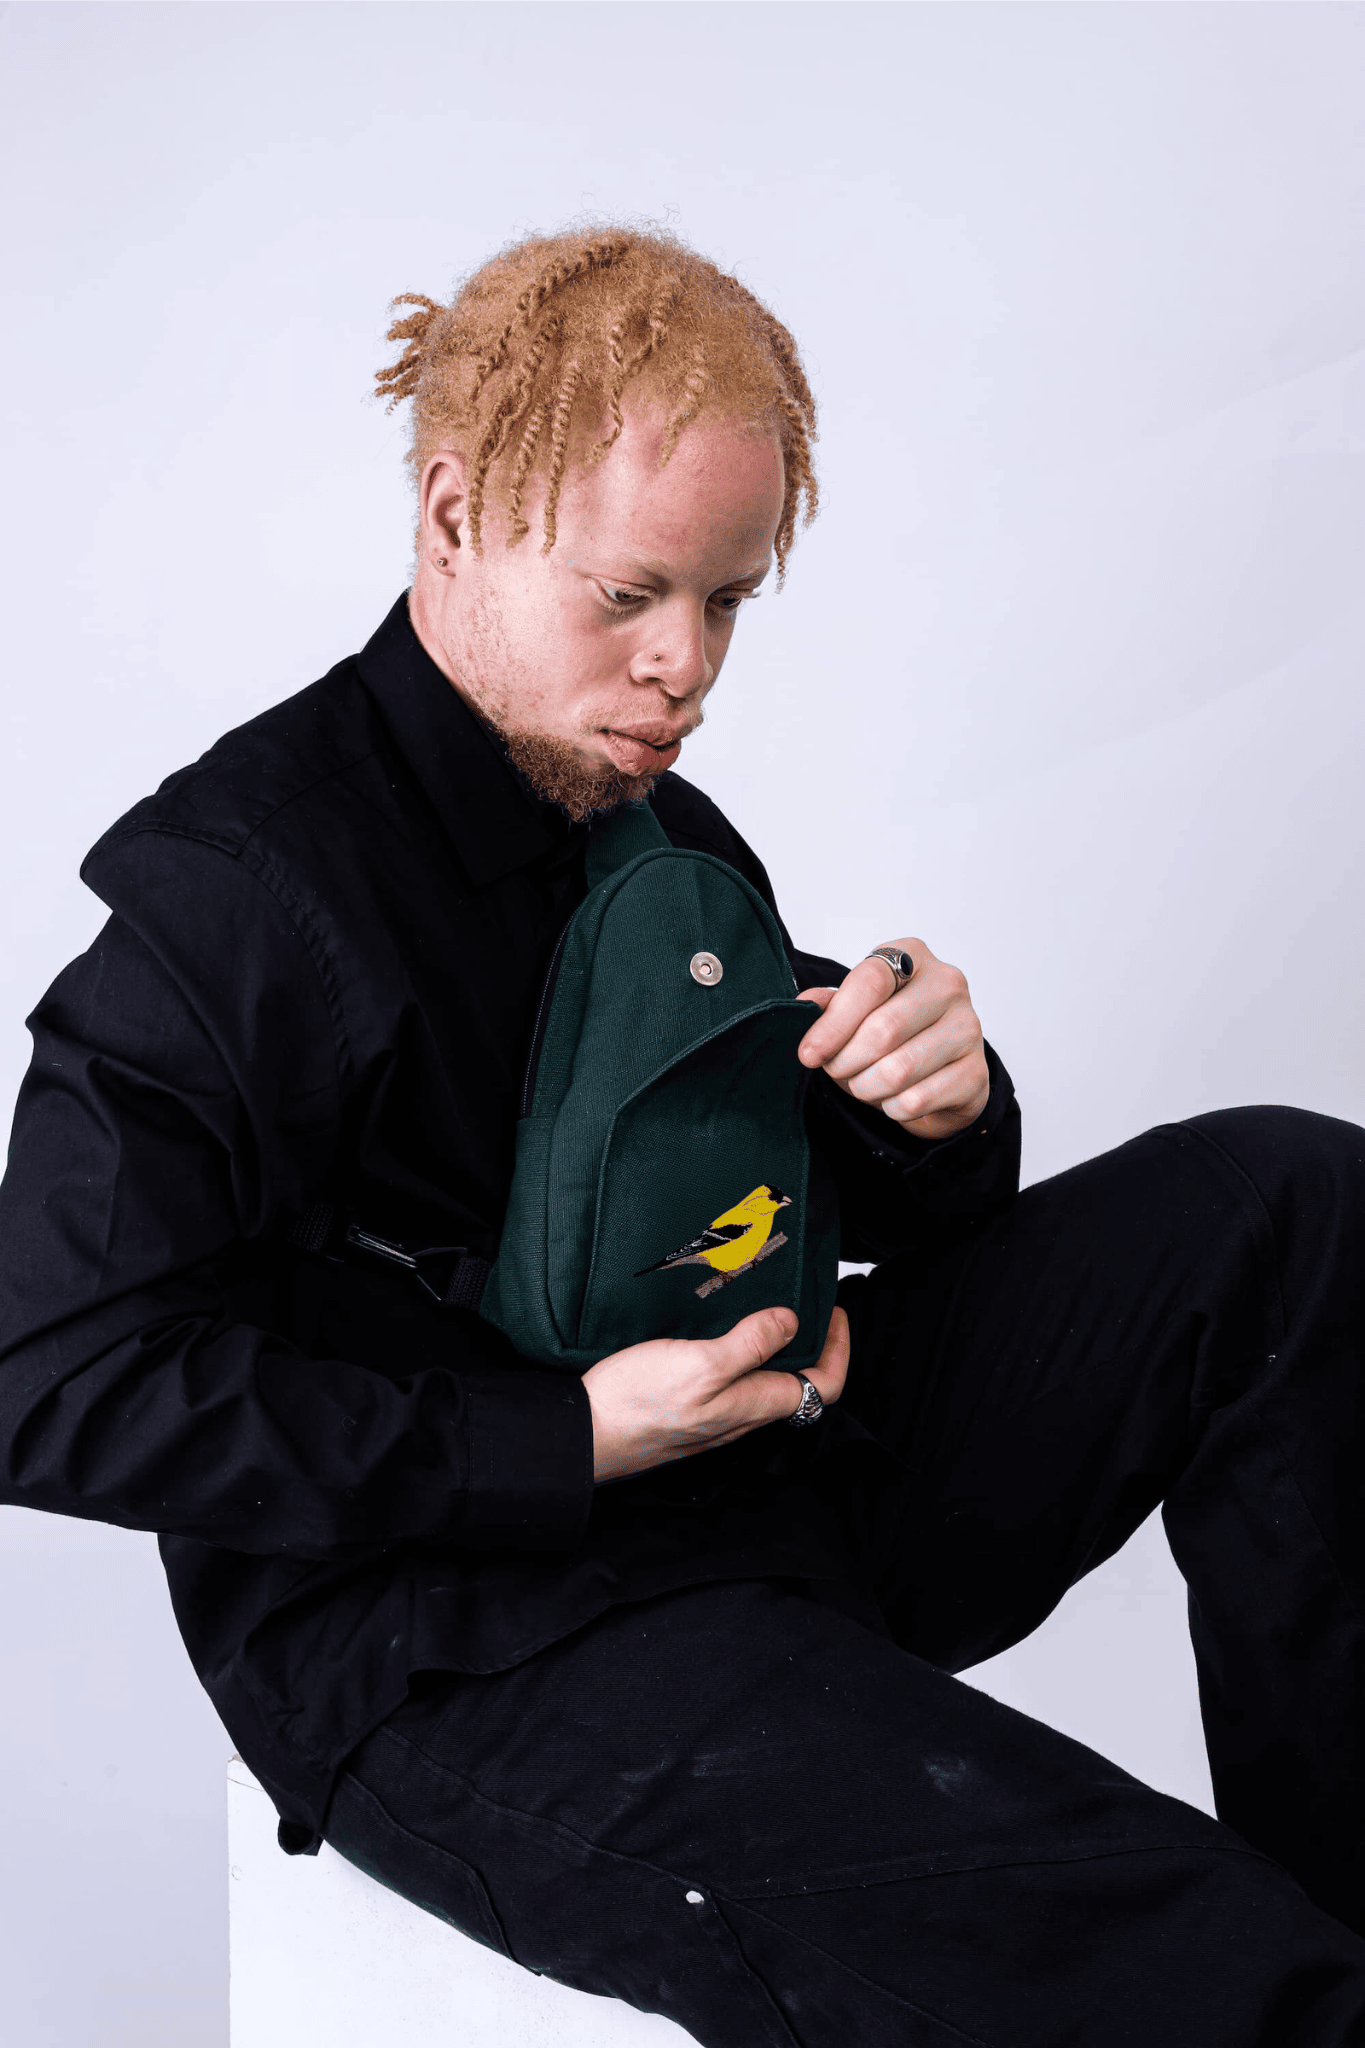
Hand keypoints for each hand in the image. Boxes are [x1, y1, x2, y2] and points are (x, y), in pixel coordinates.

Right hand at [583, 1306, 849, 1483]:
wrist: (584, 1436)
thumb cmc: (636, 1405)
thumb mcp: (701, 1364)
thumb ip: (749, 1345)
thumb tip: (791, 1322)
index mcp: (752, 1404)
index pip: (823, 1386)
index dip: (839, 1349)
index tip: (834, 1312)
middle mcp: (739, 1414)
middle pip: (796, 1382)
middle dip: (809, 1342)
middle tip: (804, 1303)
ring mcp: (714, 1414)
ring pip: (762, 1381)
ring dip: (773, 1345)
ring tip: (764, 1307)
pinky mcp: (688, 1408)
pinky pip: (730, 1381)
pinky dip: (739, 1351)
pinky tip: (718, 1330)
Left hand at [797, 939, 989, 1139]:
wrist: (942, 1071)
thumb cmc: (894, 1033)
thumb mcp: (857, 1011)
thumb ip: (830, 1005)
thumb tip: (805, 1006)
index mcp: (913, 957)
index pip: (870, 982)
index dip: (834, 1023)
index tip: (809, 1053)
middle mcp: (948, 985)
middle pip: (883, 1030)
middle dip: (846, 1061)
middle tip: (836, 1070)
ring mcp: (968, 1028)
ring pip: (898, 1071)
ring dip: (866, 1087)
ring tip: (863, 1083)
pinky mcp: (976, 1073)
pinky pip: (917, 1100)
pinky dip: (891, 1107)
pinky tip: (893, 1098)